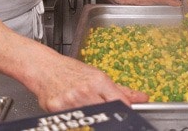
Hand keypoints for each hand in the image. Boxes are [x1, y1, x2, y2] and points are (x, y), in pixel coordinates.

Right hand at [33, 53, 148, 111]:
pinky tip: (71, 108)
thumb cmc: (71, 70)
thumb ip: (120, 90)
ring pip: (90, 118)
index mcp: (98, 80)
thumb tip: (142, 98)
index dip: (126, 111)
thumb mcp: (96, 76)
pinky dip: (76, 118)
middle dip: (109, 115)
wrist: (44, 67)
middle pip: (106, 113)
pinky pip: (73, 120)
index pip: (119, 102)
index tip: (128, 115)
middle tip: (105, 112)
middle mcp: (86, 91)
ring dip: (91, 116)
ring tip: (84, 105)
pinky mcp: (58, 110)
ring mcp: (72, 101)